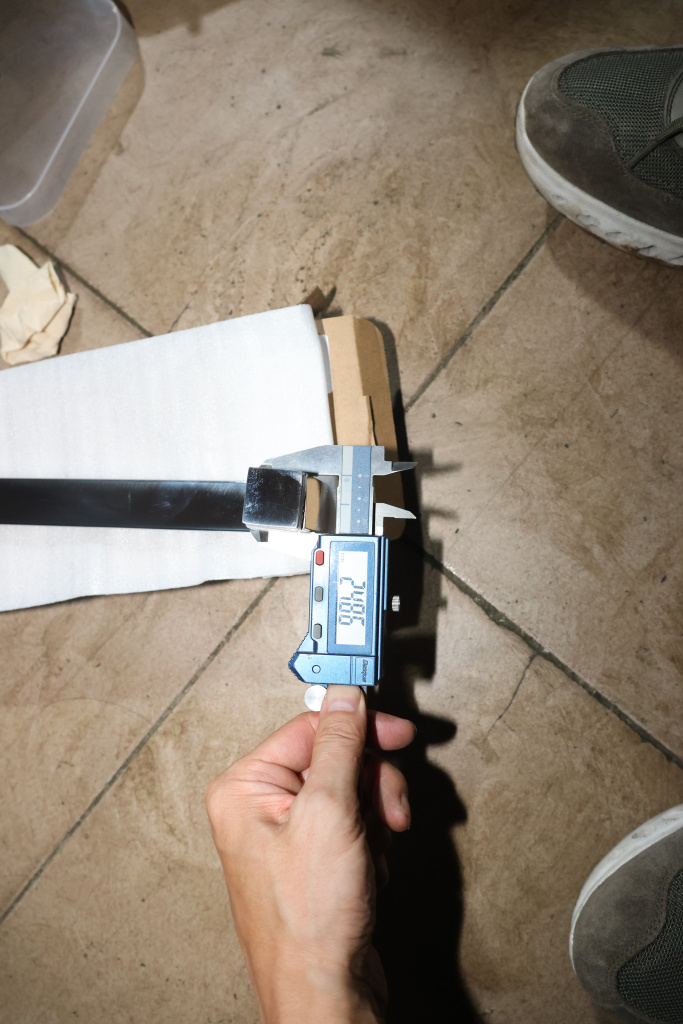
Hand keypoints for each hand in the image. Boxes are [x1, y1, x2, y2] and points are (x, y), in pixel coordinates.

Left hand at [206, 684, 414, 1023]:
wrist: (325, 994)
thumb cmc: (307, 923)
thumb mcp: (329, 812)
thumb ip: (340, 745)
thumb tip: (344, 697)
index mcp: (245, 788)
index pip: (311, 728)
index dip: (359, 727)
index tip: (396, 731)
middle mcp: (261, 808)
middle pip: (336, 759)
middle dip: (371, 785)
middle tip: (385, 809)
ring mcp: (290, 836)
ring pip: (353, 792)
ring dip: (376, 817)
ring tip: (374, 849)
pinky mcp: (317, 859)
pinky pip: (358, 825)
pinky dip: (374, 843)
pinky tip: (368, 870)